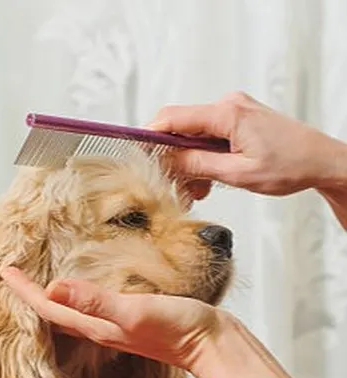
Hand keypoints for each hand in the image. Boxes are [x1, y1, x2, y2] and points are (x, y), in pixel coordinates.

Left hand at [0, 267, 222, 370]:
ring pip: (70, 311)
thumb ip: (95, 301)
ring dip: (50, 297)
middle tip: (12, 277)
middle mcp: (98, 328)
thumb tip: (54, 287)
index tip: (4, 271)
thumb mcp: (134, 312)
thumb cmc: (178, 329)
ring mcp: (113, 326)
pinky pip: (91, 308)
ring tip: (36, 282)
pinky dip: (77, 296)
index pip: (48, 306)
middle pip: (53, 312)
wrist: (213, 345)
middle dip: (29, 295)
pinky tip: (81, 290)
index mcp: (94, 326)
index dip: (24, 289)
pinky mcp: (129, 320)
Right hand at [150, 91, 346, 197]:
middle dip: (173, 160)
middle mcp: (228, 106)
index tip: (137, 156)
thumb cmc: (291, 165)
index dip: (150, 136)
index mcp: (227, 113)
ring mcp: (233, 112)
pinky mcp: (237, 121)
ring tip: (197, 191)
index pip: (173, 118)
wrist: (321, 161)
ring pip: (193, 138)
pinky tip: (207, 181)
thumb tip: (168, 161)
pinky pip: (207, 139)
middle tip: (174, 187)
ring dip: (189, 165)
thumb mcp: (239, 173)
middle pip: (180, 129)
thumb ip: (199, 165)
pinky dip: (203, 160)